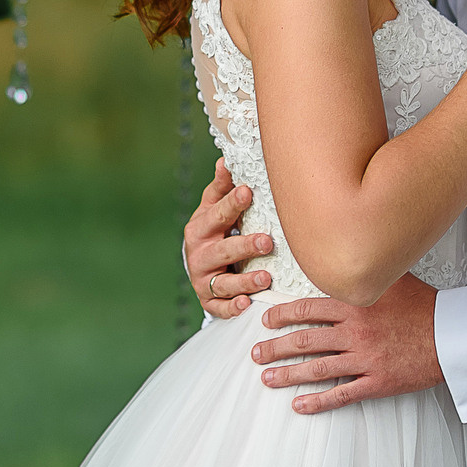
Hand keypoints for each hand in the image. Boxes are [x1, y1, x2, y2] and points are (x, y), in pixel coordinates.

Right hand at [183, 157, 273, 317]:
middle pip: (222, 250)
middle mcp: (199, 254)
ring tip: (265, 278)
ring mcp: (202, 279)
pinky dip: (231, 307)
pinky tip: (246, 304)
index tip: (248, 191)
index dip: (232, 203)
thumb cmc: (214, 231)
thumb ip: (221, 187)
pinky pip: (219, 307)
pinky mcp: (208, 301)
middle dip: (244, 246)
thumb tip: (226, 159)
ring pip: (223, 282)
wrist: (199, 266)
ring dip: (244, 281)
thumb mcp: (213, 209)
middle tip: (267, 241)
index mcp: (200, 227)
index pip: (217, 213)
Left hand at [250, 275, 441, 412]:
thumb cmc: (426, 306)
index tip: (267, 321)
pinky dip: (318, 402)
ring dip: (288, 374)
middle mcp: (355, 332)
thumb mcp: (394, 279)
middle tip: (257, 353)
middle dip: (275, 348)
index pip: (308, 309)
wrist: (454, 335)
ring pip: (316, 369)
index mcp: (355, 305)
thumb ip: (367, 272)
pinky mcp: (377, 381)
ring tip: (267, 378)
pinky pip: (342, 394)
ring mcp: (365, 359)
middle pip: (305, 341)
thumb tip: (347, 259)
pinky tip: (300, 405)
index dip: (283, 316)